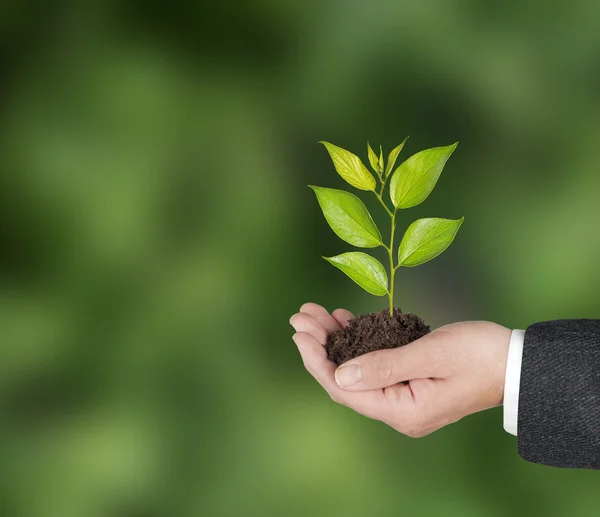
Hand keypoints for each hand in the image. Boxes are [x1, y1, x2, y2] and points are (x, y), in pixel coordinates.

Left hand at [290, 303, 510, 436]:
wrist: (517, 362)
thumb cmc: (480, 355)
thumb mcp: (431, 354)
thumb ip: (384, 366)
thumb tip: (338, 374)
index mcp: (403, 410)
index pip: (343, 388)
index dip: (316, 359)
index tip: (299, 331)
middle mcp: (398, 410)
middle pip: (345, 379)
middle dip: (320, 346)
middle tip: (301, 315)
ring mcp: (404, 398)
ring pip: (356, 370)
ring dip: (335, 341)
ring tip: (316, 314)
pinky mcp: (410, 383)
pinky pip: (374, 365)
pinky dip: (358, 342)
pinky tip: (345, 321)